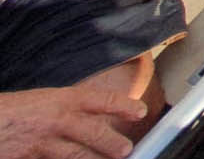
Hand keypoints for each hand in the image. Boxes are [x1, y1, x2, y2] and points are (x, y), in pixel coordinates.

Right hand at [0, 82, 144, 158]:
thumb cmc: (12, 110)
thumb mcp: (44, 100)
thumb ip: (69, 109)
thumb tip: (94, 116)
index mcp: (62, 99)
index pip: (101, 99)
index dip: (123, 105)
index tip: (140, 111)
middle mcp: (57, 120)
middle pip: (94, 132)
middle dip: (113, 142)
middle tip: (127, 149)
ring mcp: (43, 143)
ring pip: (76, 154)